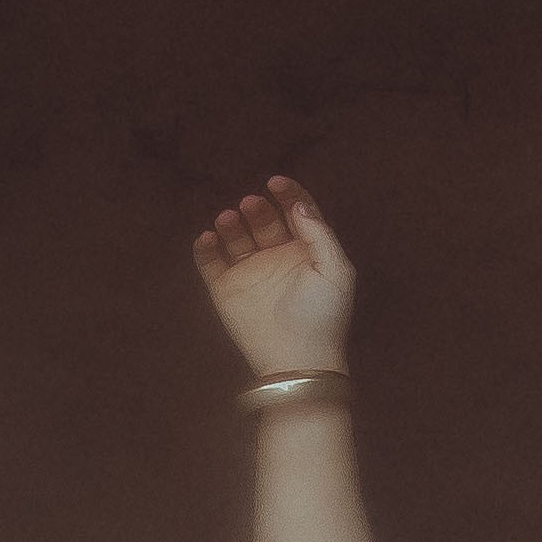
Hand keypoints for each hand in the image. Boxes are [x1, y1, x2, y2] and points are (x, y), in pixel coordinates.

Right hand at [192, 175, 352, 377]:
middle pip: (264, 220)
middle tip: (250, 204)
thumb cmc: (323, 317)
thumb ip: (320, 234)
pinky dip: (205, 248)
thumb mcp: (336, 270)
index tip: (275, 182)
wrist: (297, 359)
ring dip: (230, 223)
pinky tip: (208, 237)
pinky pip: (210, 263)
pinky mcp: (227, 291)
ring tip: (228, 218)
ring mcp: (251, 274)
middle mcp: (277, 259)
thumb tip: (300, 205)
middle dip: (257, 208)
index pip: (296, 213)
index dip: (288, 193)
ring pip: (236, 237)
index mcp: (306, 252)